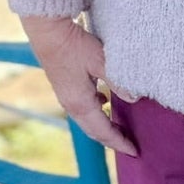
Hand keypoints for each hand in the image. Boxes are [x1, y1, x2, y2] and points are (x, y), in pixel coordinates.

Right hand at [19, 14, 139, 157]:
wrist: (47, 32)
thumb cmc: (74, 45)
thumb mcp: (102, 62)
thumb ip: (120, 81)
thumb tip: (136, 98)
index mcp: (81, 104)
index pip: (104, 131)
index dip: (120, 143)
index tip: (135, 151)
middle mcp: (71, 105)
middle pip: (94, 131)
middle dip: (112, 140)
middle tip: (130, 145)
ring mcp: (66, 96)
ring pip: (87, 120)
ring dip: (104, 126)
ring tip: (120, 127)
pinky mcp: (64, 87)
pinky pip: (83, 108)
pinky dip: (97, 112)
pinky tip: (105, 101)